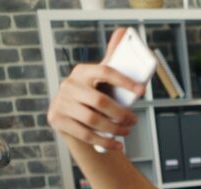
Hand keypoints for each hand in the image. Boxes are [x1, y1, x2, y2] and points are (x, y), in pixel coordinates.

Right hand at [46, 28, 143, 150]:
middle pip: (99, 101)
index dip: (124, 81)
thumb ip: (113, 60)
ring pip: (93, 120)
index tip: (142, 90)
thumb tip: (122, 32)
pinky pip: (85, 134)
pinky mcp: (57, 120)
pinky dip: (105, 141)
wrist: (72, 118)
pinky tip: (117, 144)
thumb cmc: (94, 96)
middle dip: (121, 113)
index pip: (104, 71)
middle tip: (134, 121)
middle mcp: (68, 85)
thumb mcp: (102, 80)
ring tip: (127, 131)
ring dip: (114, 128)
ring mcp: (60, 103)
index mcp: (82, 71)